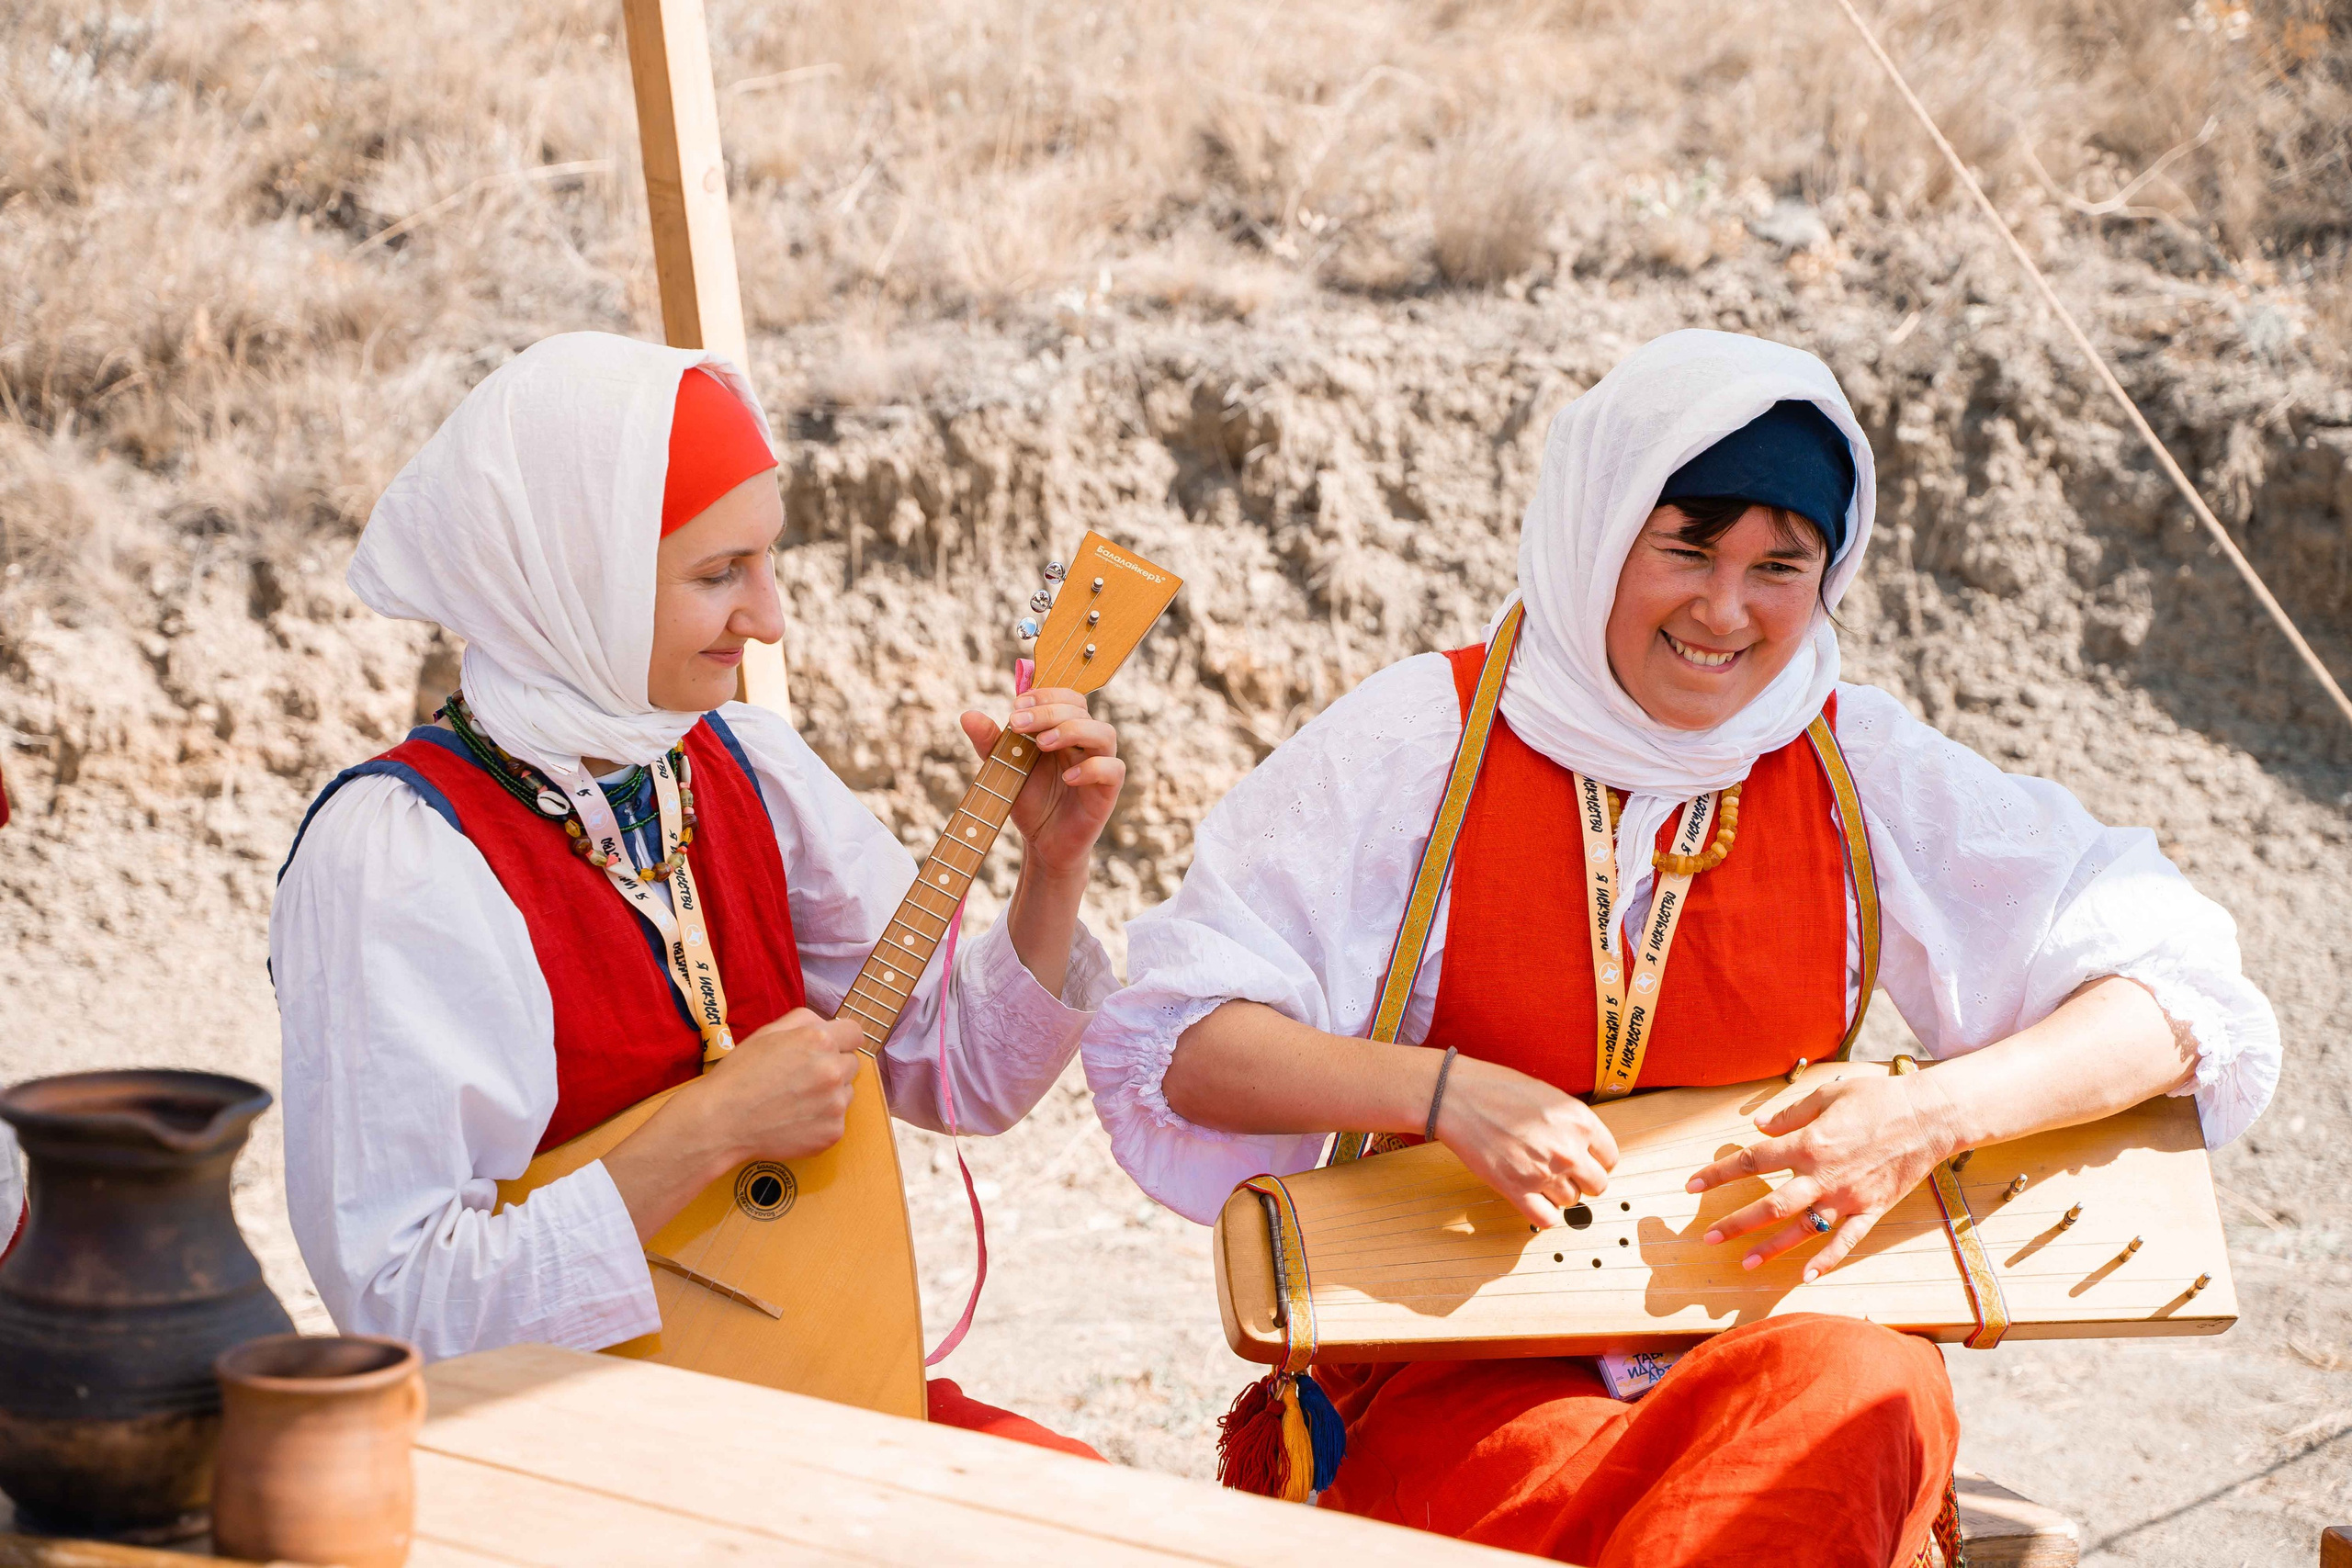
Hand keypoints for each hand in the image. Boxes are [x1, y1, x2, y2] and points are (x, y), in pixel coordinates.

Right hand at [687, 1008, 865, 1166]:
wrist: (721, 1121)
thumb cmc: (740, 1074)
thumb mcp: (768, 1032)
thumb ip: (805, 1020)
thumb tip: (829, 1025)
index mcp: (818, 1040)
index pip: (855, 1033)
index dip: (842, 1039)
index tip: (831, 1049)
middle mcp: (832, 1070)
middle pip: (852, 1063)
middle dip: (833, 1066)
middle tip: (803, 1078)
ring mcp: (835, 1104)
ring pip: (846, 1092)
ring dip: (830, 1094)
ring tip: (795, 1101)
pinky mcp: (833, 1132)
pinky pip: (837, 1120)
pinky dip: (821, 1121)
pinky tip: (794, 1120)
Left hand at [963, 686, 1123, 878]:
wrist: (1041, 843)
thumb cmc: (1028, 801)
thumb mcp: (1004, 769)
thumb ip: (990, 742)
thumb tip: (967, 715)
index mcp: (1064, 730)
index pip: (1066, 698)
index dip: (1044, 695)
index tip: (1016, 706)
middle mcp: (1085, 743)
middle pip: (1081, 710)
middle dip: (1048, 712)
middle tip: (1017, 724)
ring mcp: (1099, 765)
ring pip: (1104, 733)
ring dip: (1072, 731)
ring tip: (1042, 745)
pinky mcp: (1107, 791)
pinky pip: (1113, 769)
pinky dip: (1091, 768)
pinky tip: (1066, 778)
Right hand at [1433, 1056, 1619, 1228]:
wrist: (1458, 1096)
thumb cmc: (1499, 1089)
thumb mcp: (1550, 1096)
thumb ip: (1574, 1125)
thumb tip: (1586, 1151)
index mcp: (1581, 1121)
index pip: (1611, 1159)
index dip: (1596, 1161)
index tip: (1584, 1161)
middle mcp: (1568, 1149)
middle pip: (1598, 1186)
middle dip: (1582, 1180)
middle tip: (1563, 1171)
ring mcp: (1543, 1172)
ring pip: (1572, 1202)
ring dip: (1559, 1193)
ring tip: (1539, 1176)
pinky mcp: (1517, 1189)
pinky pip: (1547, 1218)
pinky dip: (1545, 1213)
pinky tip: (1534, 1197)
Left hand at [1685, 1070, 1962, 1278]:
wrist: (1929, 1116)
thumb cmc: (1876, 1099)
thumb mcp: (1827, 1095)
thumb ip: (1789, 1114)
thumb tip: (1757, 1129)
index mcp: (1807, 1143)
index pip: (1751, 1161)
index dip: (1718, 1174)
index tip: (1692, 1186)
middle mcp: (1822, 1175)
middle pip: (1770, 1205)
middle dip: (1736, 1223)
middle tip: (1709, 1238)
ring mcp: (1848, 1197)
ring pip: (1802, 1229)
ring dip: (1771, 1248)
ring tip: (1744, 1263)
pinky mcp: (1872, 1210)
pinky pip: (1846, 1241)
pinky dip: (1827, 1260)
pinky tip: (1808, 1276)